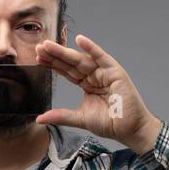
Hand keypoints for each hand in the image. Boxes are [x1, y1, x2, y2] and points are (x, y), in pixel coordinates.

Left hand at [34, 33, 161, 154]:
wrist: (130, 129)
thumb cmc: (111, 123)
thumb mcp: (80, 119)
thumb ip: (61, 116)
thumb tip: (40, 119)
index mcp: (87, 84)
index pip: (67, 72)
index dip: (53, 65)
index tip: (38, 59)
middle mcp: (95, 76)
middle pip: (71, 64)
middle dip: (55, 56)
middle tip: (39, 48)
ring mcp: (105, 72)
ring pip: (82, 59)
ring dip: (65, 51)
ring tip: (49, 45)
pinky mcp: (115, 72)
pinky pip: (101, 57)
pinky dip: (92, 48)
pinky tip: (80, 40)